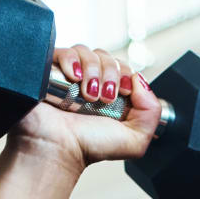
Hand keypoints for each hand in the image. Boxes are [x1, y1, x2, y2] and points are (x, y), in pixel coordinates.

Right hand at [5, 46, 161, 173]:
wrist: (58, 148)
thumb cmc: (89, 147)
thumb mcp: (135, 140)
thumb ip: (151, 112)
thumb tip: (140, 79)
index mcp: (111, 96)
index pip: (124, 68)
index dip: (126, 76)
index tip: (122, 94)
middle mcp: (90, 84)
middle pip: (107, 57)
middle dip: (111, 74)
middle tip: (105, 97)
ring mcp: (68, 76)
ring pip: (87, 52)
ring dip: (93, 70)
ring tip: (88, 95)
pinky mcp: (48, 71)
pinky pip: (62, 51)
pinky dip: (71, 60)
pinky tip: (73, 77)